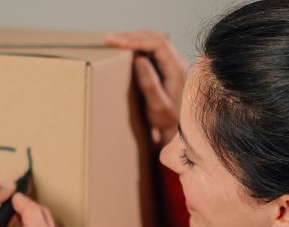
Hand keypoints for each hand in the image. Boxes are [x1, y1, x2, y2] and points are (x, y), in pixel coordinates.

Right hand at [104, 31, 186, 146]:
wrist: (179, 128)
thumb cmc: (167, 120)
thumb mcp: (157, 104)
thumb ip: (149, 82)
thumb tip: (139, 59)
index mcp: (176, 68)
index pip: (157, 43)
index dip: (135, 39)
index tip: (116, 42)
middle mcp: (177, 61)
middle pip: (155, 37)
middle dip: (132, 36)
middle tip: (110, 40)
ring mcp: (173, 62)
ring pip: (154, 41)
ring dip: (135, 38)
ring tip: (115, 42)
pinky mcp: (167, 66)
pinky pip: (153, 48)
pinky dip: (138, 45)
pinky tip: (126, 49)